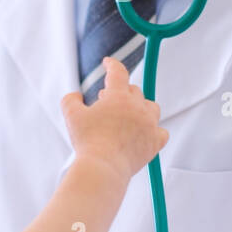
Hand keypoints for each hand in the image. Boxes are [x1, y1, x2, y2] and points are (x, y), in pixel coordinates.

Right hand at [60, 55, 168, 183]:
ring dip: (141, 107)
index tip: (108, 63)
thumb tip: (76, 95)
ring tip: (129, 114)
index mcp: (118, 96)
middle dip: (120, 92)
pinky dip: (154, 130)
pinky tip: (146, 132)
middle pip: (134, 90)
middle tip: (107, 100)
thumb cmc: (88, 141)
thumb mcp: (71, 116)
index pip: (118, 72)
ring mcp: (149, 124)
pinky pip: (161, 131)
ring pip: (151, 107)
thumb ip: (71, 100)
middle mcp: (137, 107)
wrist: (103, 168)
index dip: (112, 65)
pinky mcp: (155, 142)